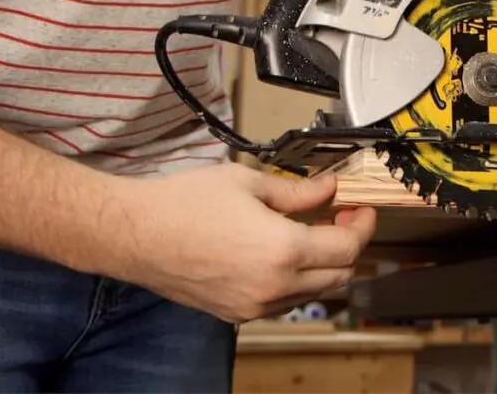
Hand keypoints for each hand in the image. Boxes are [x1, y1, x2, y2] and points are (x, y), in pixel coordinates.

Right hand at [108, 163, 374, 322]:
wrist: (133, 234)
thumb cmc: (183, 203)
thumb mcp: (248, 183)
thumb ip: (298, 191)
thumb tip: (329, 189)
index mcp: (282, 250)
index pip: (348, 247)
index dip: (363, 226)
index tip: (361, 209)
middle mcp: (274, 285)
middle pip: (339, 275)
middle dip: (349, 245)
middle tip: (342, 217)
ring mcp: (255, 305)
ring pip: (314, 293)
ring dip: (325, 266)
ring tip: (314, 233)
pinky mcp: (236, 313)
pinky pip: (285, 302)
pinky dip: (297, 281)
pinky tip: (284, 254)